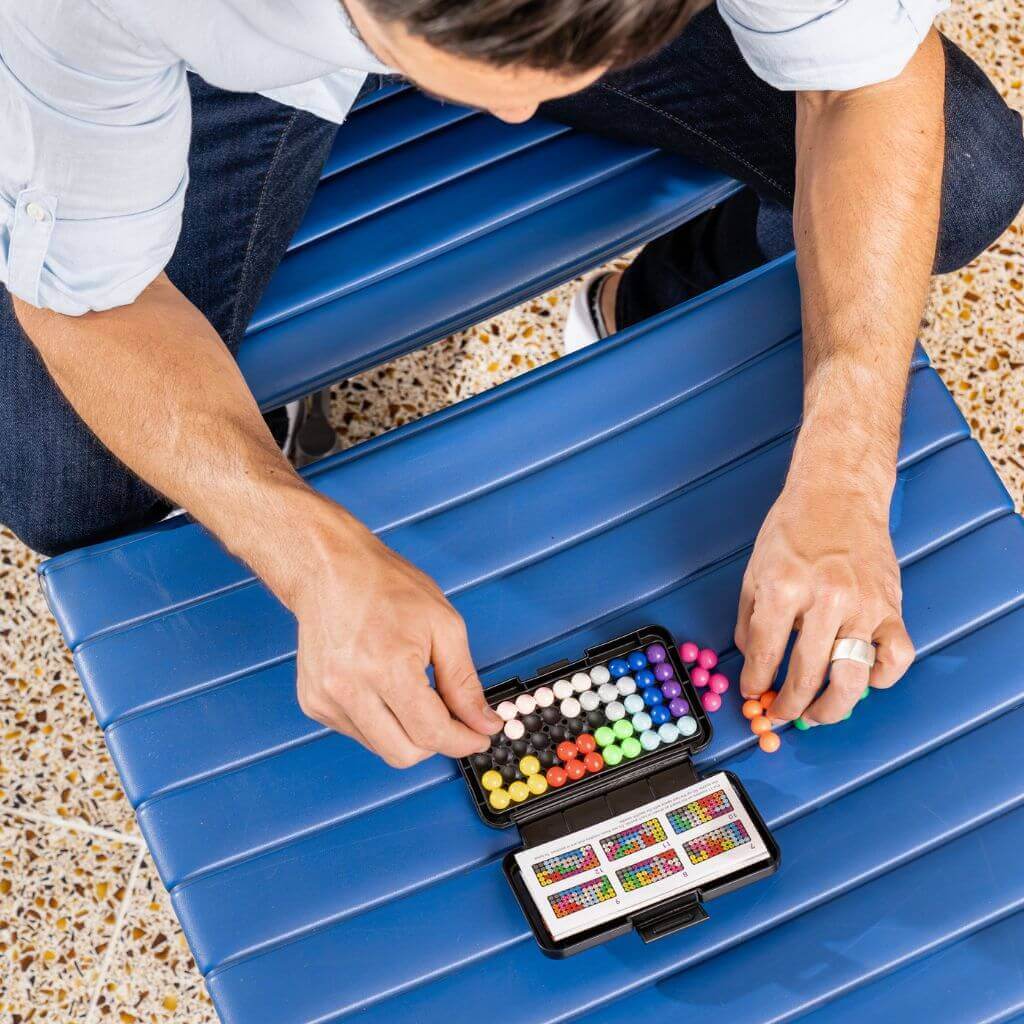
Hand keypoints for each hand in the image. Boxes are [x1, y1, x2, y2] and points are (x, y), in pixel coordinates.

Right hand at [279, 497, 502, 766]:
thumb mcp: (443, 626)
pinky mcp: (314, 703)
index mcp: (385, 669)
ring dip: (408, 732)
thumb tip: (483, 722)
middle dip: (436, 742)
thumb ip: (464, 682)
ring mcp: (326, 700)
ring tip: (415, 690)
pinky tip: (386, 689)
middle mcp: (348, 690)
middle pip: (404, 754)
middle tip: (454, 718)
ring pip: (382, 748)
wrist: (329, 569)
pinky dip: (382, 722)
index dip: (463, 740)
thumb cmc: (384, 587)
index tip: (479, 736)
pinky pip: (359, 734)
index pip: (430, 733)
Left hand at [734, 479, 914, 724]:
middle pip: (806, 676)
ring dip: (832, 708)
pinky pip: (895, 658)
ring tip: (818, 714)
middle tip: (781, 714)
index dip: (755, 683)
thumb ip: (750, 620)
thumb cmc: (794, 528)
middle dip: (788, 705)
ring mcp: (863, 605)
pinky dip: (881, 679)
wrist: (837, 494)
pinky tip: (863, 681)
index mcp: (784, 588)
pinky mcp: (892, 607)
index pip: (764, 655)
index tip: (753, 694)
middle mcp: (825, 599)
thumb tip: (752, 663)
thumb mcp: (755, 571)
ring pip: (852, 679)